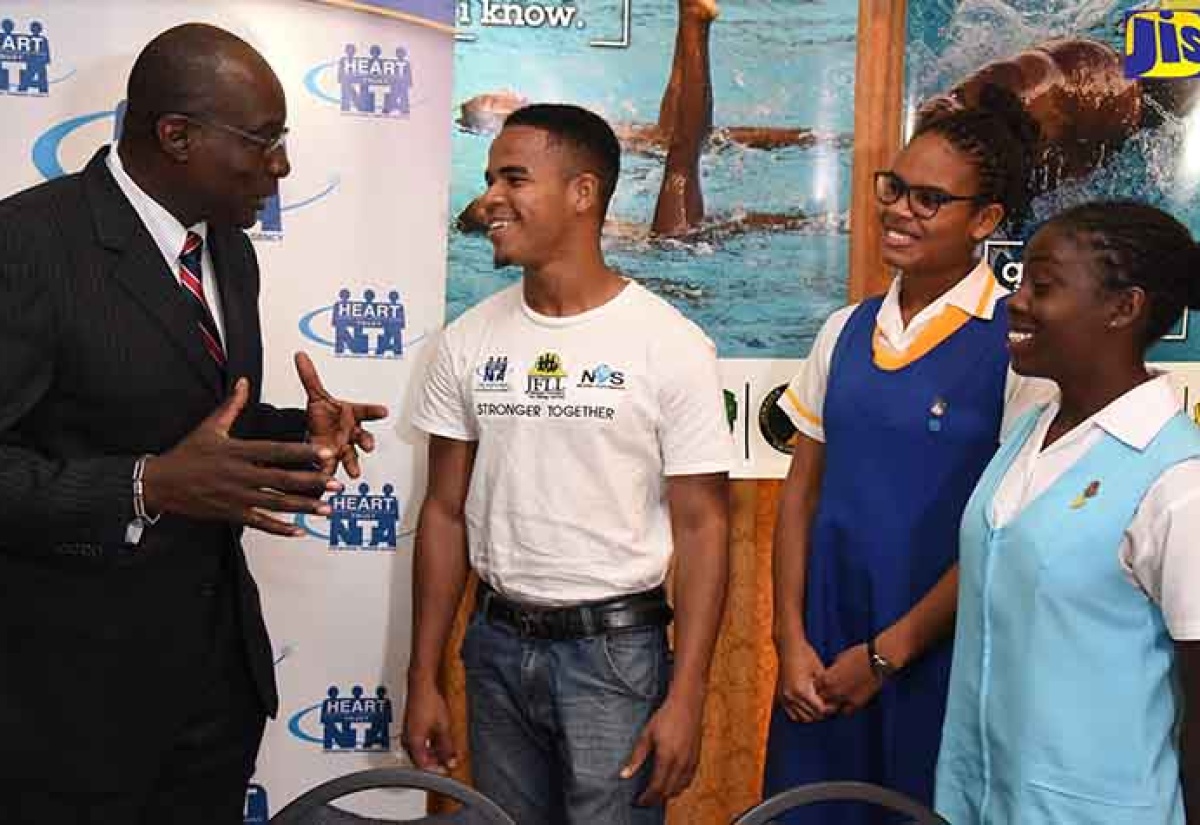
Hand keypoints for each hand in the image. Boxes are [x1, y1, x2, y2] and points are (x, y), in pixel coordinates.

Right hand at [142, 378, 340, 535]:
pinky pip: (259, 523)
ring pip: (275, 503)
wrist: (160, 483)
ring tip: (326, 508)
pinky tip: (298, 531)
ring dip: (303, 507)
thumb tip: (244, 382)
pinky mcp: (231, 513)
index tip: (324, 453)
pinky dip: (279, 528)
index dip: (302, 452)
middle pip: (282, 479)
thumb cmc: (186, 454)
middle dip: (311, 483)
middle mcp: (239, 475)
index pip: (276, 451)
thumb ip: (232, 406)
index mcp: (237, 451)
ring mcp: (235, 497)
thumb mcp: (209, 427)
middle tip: (337, 484)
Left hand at [295, 352, 388, 478]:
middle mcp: (351, 433)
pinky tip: (328, 480)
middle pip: (363, 437)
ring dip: (354, 465)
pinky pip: (331, 468)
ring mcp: (343, 448)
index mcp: (352, 415)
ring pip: (351, 457)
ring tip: (355, 473)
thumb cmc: (324, 415)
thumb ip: (309, 376)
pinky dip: (329, 474)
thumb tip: (300, 355)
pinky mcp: (332, 460)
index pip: (366, 411)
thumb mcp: (316, 395)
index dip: (375, 411)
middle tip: (369, 445)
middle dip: (367, 442)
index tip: (383, 411)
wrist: (316, 432)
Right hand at [401, 681, 458, 773]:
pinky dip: (430, 745)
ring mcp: (408, 734)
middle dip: (436, 763)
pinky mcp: (411, 728)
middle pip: (421, 760)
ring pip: (420, 752)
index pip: (422, 766)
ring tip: (447, 752)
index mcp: (414, 743)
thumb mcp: (443, 727)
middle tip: (449, 762)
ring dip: (434, 754)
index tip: (446, 771)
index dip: (436, 771)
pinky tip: (439, 742)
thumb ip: (447, 747)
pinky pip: (419, 743)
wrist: (422, 685)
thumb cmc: (429, 702)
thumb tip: (451, 761)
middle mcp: (408, 740)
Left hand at [621, 689, 704, 805]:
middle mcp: (681, 763)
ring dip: (667, 794)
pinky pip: (688, 781)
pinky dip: (678, 787)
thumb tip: (624, 775)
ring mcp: (690, 762)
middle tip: (644, 800)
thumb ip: (636, 757)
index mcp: (667, 757)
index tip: (638, 801)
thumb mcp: (646, 735)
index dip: (647, 798)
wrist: (687, 704)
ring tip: (655, 794)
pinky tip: (671, 784)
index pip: (656, 787)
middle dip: (655, 799)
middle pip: (667, 791)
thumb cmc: (665, 717)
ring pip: (679, 788)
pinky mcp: (696, 758)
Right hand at [775, 637, 833, 722]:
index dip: (830, 709)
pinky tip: (808, 707)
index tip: (836, 704)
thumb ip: (825, 689)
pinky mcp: (781, 696)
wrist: (789, 647)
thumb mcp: (820, 671)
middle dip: (822, 713)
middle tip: (830, 706)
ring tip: (820, 707)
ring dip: (812, 715)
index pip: (820, 710)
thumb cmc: (807, 655)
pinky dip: (801, 714)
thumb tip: (834, 702)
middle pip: (812, 716)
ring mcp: (784, 697)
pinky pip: (792, 714)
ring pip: (801, 718)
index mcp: (802, 690)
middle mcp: (791, 696)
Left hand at [814, 643, 881, 715]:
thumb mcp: (839, 659)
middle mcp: (833, 691)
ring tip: (834, 700)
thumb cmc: (858, 655)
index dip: (817, 685)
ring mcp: (844, 699)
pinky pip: (845, 711)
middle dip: (822, 696)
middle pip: (820, 699)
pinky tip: (846, 704)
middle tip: (827, 693)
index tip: (820, 683)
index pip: (815, 687)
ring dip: (831, 705)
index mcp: (826, 678)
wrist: (876, 661)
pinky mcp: (856, 704)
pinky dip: (844, 709)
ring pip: (831, 709)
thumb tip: (830, 674)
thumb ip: (832, 670)